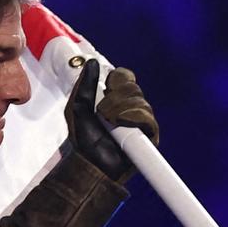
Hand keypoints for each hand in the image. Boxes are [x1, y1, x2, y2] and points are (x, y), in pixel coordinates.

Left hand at [66, 58, 156, 181]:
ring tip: (108, 122)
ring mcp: (140, 121)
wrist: (91, 163)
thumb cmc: (83, 139)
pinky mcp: (150, 136)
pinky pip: (147, 118)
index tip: (108, 86)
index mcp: (115, 99)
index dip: (119, 79)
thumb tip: (91, 62)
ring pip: (140, 101)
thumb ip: (84, 86)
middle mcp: (130, 108)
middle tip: (102, 111)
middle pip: (133, 88)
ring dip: (120, 109)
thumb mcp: (77, 108)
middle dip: (115, 98)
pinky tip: (121, 124)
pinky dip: (133, 118)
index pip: (125, 78)